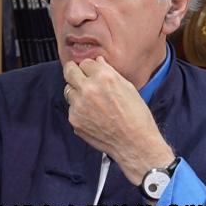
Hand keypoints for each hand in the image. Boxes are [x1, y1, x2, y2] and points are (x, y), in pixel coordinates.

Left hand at [64, 56, 174, 185]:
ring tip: (92, 102)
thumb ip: (109, 72)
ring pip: (68, 90)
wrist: (134, 143)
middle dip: (75, 73)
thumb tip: (98, 61)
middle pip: (69, 71)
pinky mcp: (74, 120)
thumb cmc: (136, 116)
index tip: (92, 72)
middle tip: (81, 78)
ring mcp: (78, 105)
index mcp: (103, 77)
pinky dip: (79, 109)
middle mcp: (88, 89)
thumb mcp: (128, 88)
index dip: (90, 67)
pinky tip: (93, 116)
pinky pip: (71, 108)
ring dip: (76, 92)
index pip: (85, 62)